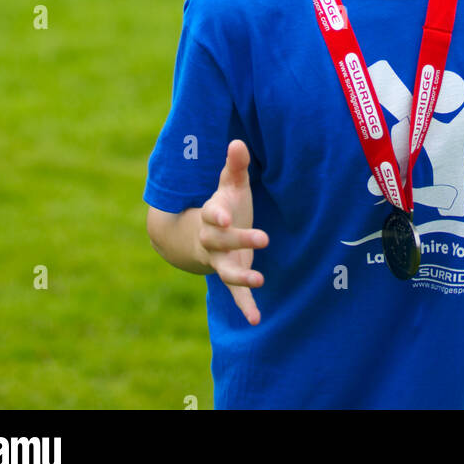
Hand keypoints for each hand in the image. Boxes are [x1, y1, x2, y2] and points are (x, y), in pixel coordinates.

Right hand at [199, 140, 268, 325]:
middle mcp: (212, 240)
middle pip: (221, 242)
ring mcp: (220, 260)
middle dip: (239, 240)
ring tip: (259, 279)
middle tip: (263, 237)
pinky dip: (245, 306)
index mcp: (212, 215)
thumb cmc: (224, 204)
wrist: (199, 236)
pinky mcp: (230, 275)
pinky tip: (256, 320)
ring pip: (226, 270)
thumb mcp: (229, 184)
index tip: (224, 217)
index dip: (217, 216)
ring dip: (242, 275)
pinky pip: (235, 293)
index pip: (212, 215)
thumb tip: (239, 142)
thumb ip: (235, 166)